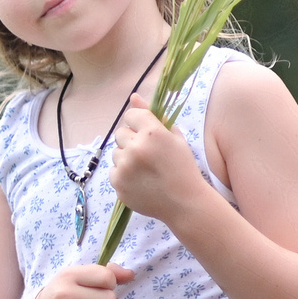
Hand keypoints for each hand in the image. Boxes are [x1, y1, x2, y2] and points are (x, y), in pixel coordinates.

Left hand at [109, 93, 204, 223]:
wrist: (184, 202)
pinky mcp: (117, 183)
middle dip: (131, 140)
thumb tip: (133, 97)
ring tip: (145, 169)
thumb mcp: (175, 137)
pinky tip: (140, 180)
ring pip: (116, 152)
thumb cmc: (183, 167)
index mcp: (152, 133)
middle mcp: (135, 148)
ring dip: (126, 157)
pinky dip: (123, 173)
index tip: (147, 133)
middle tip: (148, 153)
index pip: (131, 115)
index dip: (139, 123)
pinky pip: (113, 170)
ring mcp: (124, 167)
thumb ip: (152, 115)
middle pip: (120, 133)